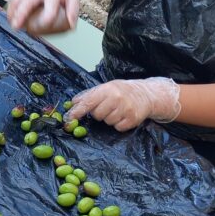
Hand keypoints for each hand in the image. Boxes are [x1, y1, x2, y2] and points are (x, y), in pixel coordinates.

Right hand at [7, 0, 79, 34]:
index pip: (49, 8)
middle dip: (21, 14)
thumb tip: (72, 25)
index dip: (46, 19)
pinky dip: (11, 9)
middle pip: (27, 2)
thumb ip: (73, 10)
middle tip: (16, 27)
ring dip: (12, 13)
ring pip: (18, 0)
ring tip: (12, 25)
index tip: (44, 27)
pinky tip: (10, 18)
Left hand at [64, 77, 181, 131]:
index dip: (77, 111)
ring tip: (117, 110)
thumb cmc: (121, 91)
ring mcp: (125, 109)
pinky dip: (119, 124)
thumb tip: (72, 104)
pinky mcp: (133, 120)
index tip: (69, 119)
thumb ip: (88, 95)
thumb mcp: (105, 88)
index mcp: (107, 89)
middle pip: (97, 115)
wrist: (145, 94)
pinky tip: (123, 116)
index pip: (88, 102)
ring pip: (107, 122)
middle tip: (108, 107)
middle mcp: (116, 98)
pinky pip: (118, 127)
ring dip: (110, 118)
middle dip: (99, 113)